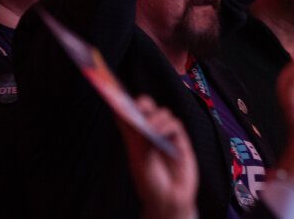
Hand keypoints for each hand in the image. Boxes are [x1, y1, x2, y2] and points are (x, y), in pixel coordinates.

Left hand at [116, 96, 196, 218]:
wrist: (169, 200)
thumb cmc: (150, 184)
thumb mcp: (140, 161)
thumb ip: (141, 140)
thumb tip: (142, 121)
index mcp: (133, 139)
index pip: (125, 115)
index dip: (120, 103)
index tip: (113, 92)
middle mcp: (148, 134)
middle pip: (145, 109)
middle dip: (141, 103)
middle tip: (138, 105)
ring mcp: (165, 135)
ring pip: (161, 113)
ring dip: (156, 117)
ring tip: (151, 129)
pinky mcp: (180, 140)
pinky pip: (175, 123)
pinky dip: (168, 125)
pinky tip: (162, 133)